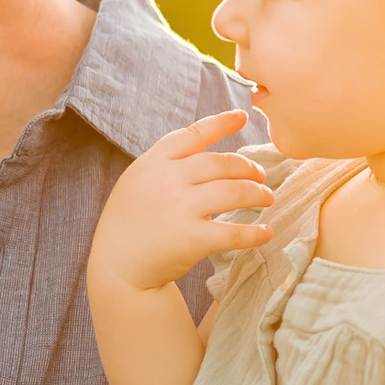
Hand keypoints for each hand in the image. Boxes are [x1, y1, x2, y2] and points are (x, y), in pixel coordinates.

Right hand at [88, 110, 272, 293]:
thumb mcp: (138, 182)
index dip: (221, 123)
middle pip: (222, 163)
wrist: (116, 267)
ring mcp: (180, 208)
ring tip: (267, 197)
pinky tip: (266, 232)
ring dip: (258, 193)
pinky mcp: (192, 239)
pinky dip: (255, 233)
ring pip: (234, 192)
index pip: (193, 134)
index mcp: (153, 162)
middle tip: (261, 175)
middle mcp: (167, 180)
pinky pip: (234, 232)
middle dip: (248, 168)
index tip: (242, 116)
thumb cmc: (130, 224)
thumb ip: (167, 167)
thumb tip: (210, 157)